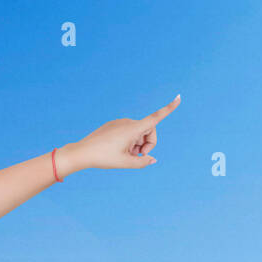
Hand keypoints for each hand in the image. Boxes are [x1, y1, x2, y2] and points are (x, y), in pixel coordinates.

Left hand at [62, 93, 180, 172]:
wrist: (83, 152)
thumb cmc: (104, 158)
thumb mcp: (126, 163)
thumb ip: (143, 162)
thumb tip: (152, 158)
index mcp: (133, 129)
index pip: (155, 118)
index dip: (169, 109)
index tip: (179, 98)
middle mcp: (128, 122)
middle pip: (149, 131)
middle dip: (148, 143)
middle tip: (139, 156)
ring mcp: (120, 122)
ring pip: (138, 133)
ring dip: (138, 144)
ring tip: (126, 154)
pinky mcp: (114, 124)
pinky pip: (128, 132)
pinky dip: (129, 141)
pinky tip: (118, 149)